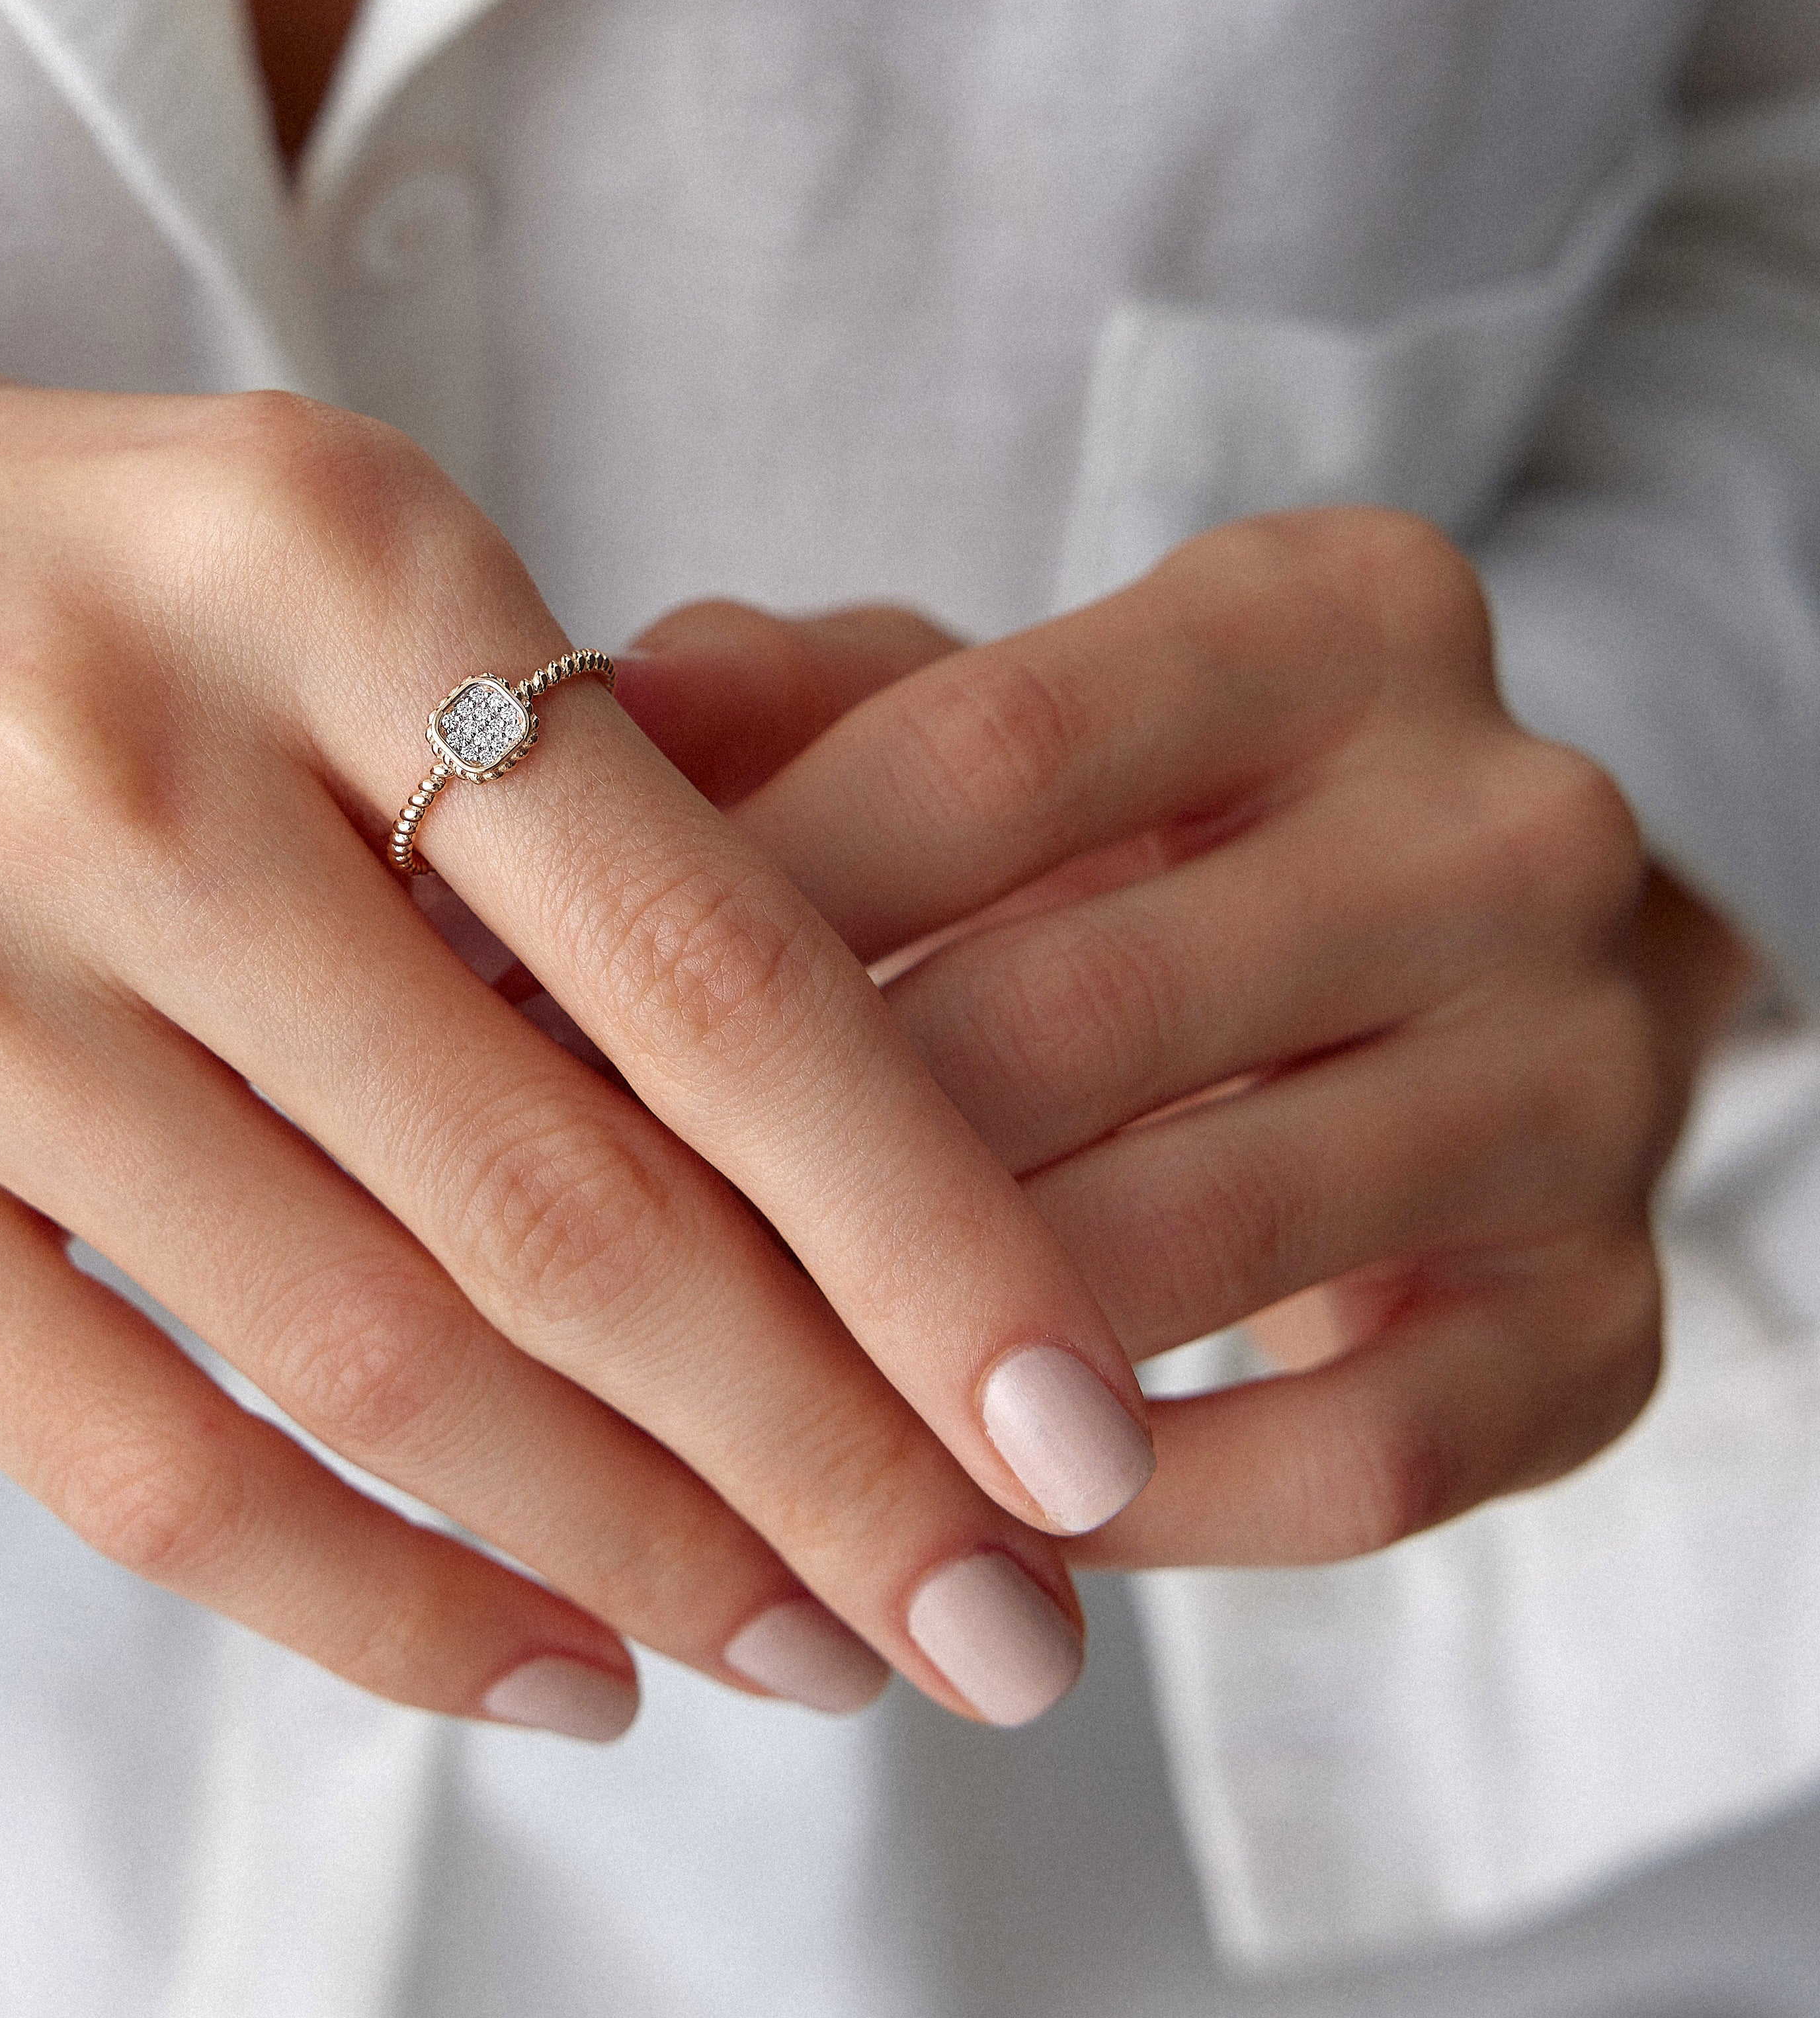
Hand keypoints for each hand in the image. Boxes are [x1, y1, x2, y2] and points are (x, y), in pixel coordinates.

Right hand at [0, 317, 1159, 1735]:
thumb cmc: (36, 563)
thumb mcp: (321, 552)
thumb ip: (569, 790)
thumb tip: (850, 1130)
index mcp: (326, 562)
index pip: (704, 960)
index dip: (923, 1230)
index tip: (1082, 1432)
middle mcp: (135, 765)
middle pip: (559, 1203)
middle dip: (827, 1458)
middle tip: (1008, 1625)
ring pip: (371, 1359)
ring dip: (634, 1549)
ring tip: (815, 1652)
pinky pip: (134, 1459)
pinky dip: (369, 1601)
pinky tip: (549, 1665)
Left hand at [626, 513, 1755, 1565]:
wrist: (1440, 991)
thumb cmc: (1129, 836)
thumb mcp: (984, 720)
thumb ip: (793, 700)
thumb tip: (587, 701)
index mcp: (1334, 621)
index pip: (987, 757)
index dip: (738, 900)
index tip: (518, 1011)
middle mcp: (1510, 825)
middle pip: (1085, 1005)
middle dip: (798, 1147)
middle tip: (575, 1237)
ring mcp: (1588, 1076)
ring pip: (1208, 1234)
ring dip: (939, 1344)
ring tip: (720, 1390)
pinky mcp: (1614, 1316)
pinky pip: (1360, 1454)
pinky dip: (1139, 1505)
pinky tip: (962, 1511)